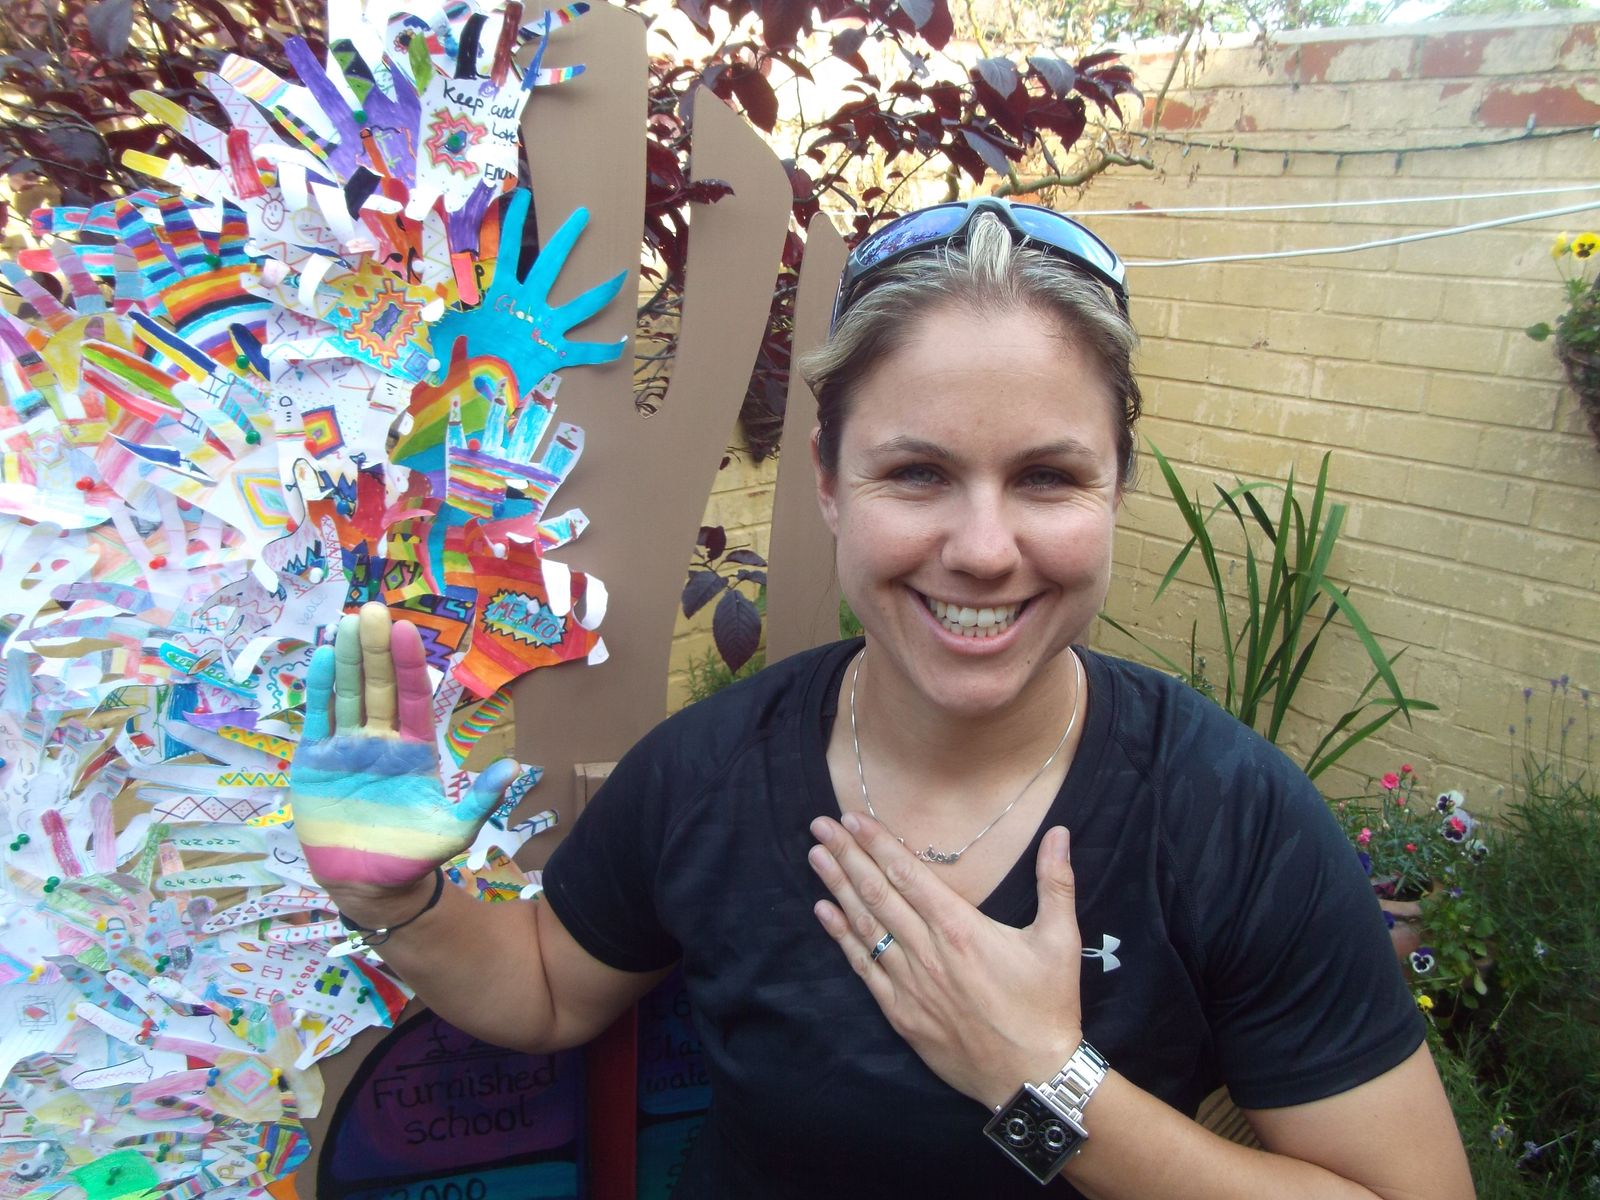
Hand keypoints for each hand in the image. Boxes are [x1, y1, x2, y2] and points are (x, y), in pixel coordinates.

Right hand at [291, 602, 516, 893]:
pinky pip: (317, 720)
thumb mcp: (456, 829)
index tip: (406, 630)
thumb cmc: (414, 854)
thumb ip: (481, 799)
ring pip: (347, 696)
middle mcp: (379, 741)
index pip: (411, 698)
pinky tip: (322, 658)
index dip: (407, 665)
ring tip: (347, 623)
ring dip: (347, 660)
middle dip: (374, 651)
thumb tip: (513, 767)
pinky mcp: (315, 764)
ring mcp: (345, 749)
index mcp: (413, 749)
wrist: (371, 886)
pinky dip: (318, 690)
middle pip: (376, 688)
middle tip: (372, 611)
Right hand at [430, 189, 627, 387]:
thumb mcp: (446, 330)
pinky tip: (624, 344)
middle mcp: (528, 304)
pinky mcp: (557, 352)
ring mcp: (546, 327)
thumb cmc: (459, 358)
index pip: (505, 249)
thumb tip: (427, 311)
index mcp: (501, 294)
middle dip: (568, 237)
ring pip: (582, 305)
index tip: (521, 197)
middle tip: (584, 214)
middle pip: (552, 263)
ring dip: (603, 290)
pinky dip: (606, 350)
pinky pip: (586, 351)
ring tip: (623, 275)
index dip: (512, 222)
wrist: (475, 390)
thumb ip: (446, 315)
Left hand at [808, 814, 1084, 1109]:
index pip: (908, 874)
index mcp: (960, 929)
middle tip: (820, 826)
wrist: (1032, 1077)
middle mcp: (927, 952)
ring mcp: (909, 984)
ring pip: (865, 926)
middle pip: (878, 893)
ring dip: (837, 888)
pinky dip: (842, 938)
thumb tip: (1060, 833)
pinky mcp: (900, 1013)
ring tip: (815, 857)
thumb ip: (1056, 882)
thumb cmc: (1047, 1008)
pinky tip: (824, 914)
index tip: (853, 818)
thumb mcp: (1060, 941)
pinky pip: (863, 968)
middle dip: (847, 855)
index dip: (878, 843)